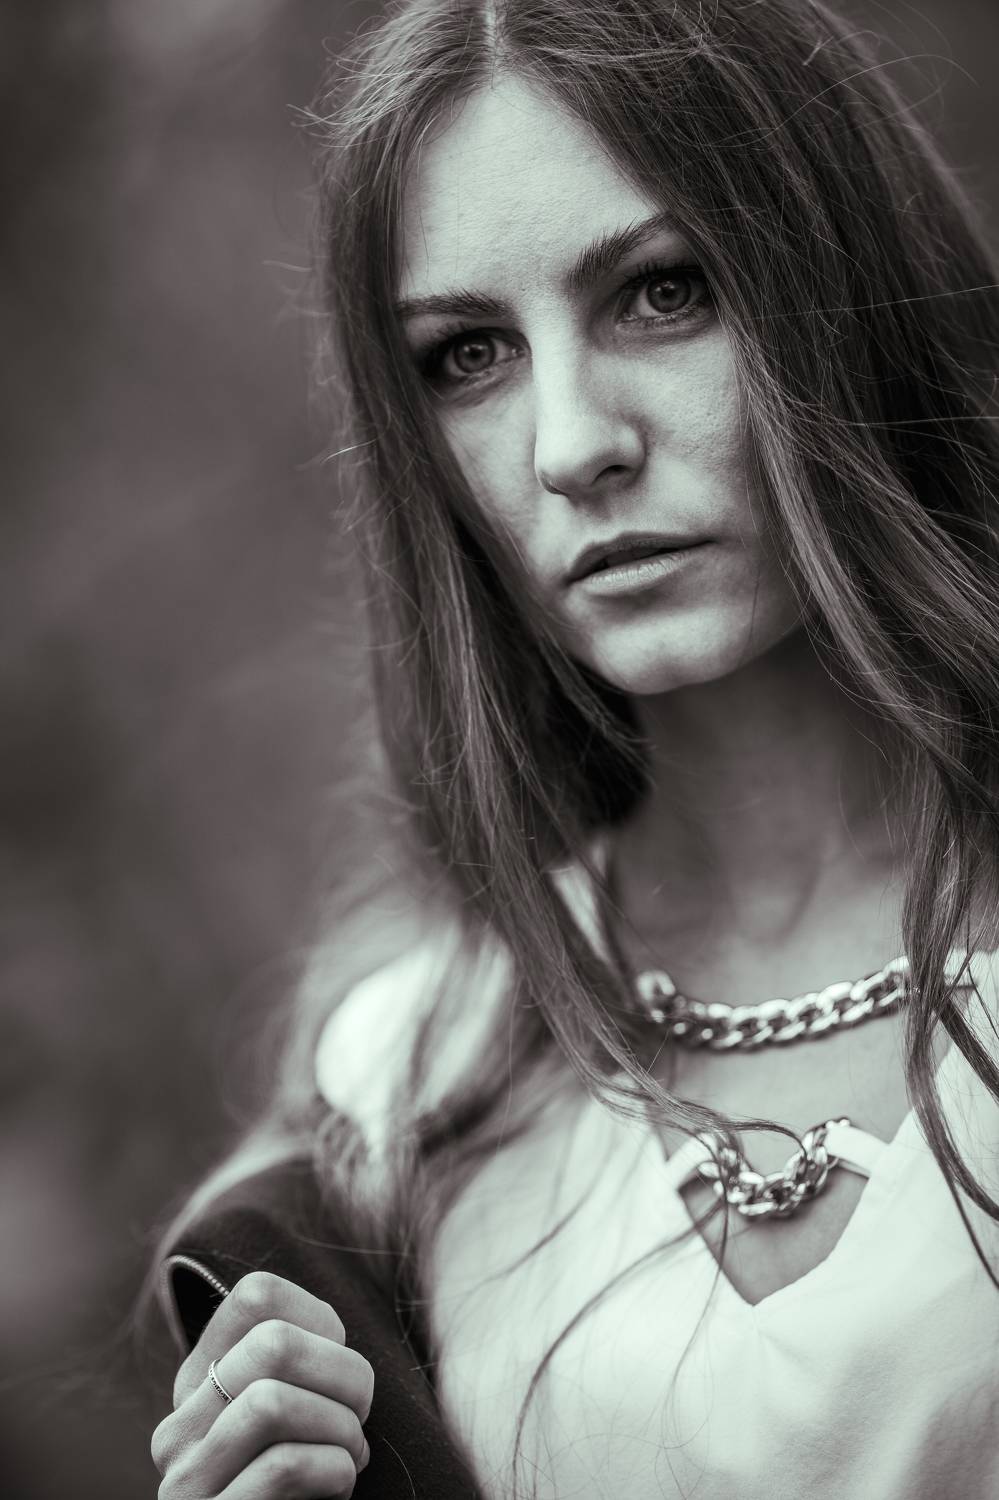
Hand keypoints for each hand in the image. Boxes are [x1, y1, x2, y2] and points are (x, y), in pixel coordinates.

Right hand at [152, 1270, 373, 1497]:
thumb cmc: (299, 1489)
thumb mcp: (290, 1416)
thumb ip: (292, 1369)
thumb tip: (335, 1329)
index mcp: (198, 1383)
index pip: (256, 1295)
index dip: (319, 1317)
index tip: (337, 1360)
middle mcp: (179, 1427)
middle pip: (273, 1345)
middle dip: (344, 1374)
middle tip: (360, 1414)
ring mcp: (187, 1482)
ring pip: (272, 1402)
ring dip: (339, 1427)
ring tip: (351, 1454)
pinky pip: (281, 1467)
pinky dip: (333, 1469)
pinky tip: (340, 1482)